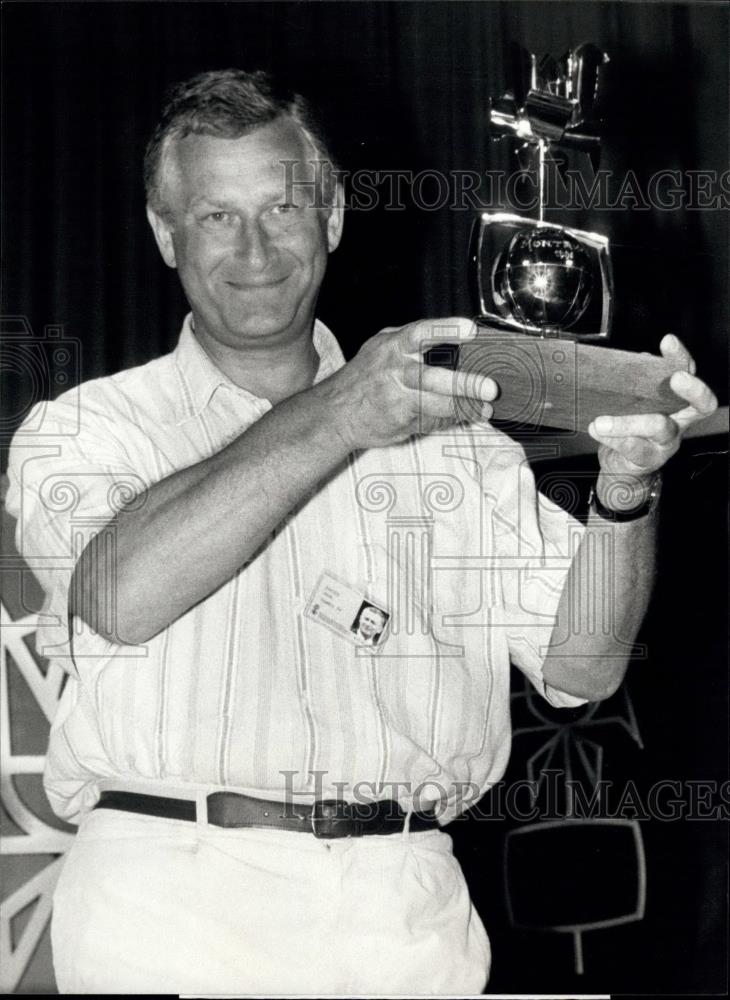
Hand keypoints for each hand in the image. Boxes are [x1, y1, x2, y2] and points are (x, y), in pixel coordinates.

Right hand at [321, 317, 497, 450]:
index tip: (471, 329)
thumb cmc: (365, 378)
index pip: (420, 333)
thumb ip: (412, 344)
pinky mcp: (400, 420)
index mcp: (392, 346)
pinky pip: (433, 420)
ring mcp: (397, 398)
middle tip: (490, 388)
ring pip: (437, 404)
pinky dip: (451, 419)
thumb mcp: (381, 349)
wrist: (334, 413)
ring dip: (466, 407)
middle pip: (432, 377)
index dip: (446, 329)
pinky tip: (465, 417)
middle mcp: (394, 371)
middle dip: (464, 384)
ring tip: (485, 409)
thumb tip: (456, 344)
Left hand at [587, 334, 717, 506]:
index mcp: (677, 401)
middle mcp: (680, 421)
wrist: (622, 466)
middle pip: (700, 405)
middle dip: (693, 389)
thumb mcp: (634, 402)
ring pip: (659, 427)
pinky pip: (634, 447)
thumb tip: (635, 362)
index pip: (688, 372)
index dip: (682, 357)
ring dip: (628, 422)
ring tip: (602, 421)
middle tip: (676, 378)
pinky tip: (596, 430)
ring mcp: (667, 442)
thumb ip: (637, 382)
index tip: (668, 342)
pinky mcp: (649, 458)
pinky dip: (613, 438)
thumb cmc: (630, 428)